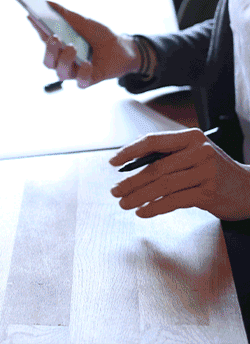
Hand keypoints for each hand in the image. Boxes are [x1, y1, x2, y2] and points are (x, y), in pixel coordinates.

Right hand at [27, 1, 139, 87]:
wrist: (123, 47)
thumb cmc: (99, 35)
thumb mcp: (83, 22)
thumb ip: (66, 15)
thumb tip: (47, 3)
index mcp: (59, 46)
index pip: (44, 38)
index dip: (37, 29)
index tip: (33, 15)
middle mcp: (63, 61)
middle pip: (48, 61)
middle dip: (49, 50)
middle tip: (54, 37)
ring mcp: (75, 72)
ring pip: (62, 73)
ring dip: (65, 60)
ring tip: (72, 47)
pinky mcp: (89, 80)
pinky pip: (81, 82)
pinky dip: (83, 73)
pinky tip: (88, 64)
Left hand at [109, 128, 249, 219]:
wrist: (249, 188)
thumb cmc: (214, 169)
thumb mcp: (194, 153)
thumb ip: (167, 154)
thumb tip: (130, 160)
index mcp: (191, 137)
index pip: (153, 141)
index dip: (129, 151)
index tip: (114, 162)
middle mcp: (199, 151)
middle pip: (155, 168)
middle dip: (131, 181)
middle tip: (115, 190)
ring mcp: (205, 172)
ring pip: (162, 186)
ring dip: (138, 196)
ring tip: (124, 203)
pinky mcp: (208, 193)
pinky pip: (174, 201)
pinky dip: (155, 207)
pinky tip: (143, 211)